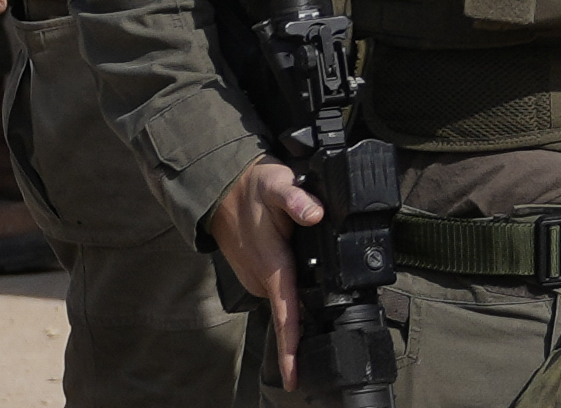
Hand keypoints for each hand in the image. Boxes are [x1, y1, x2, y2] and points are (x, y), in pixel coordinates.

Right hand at [209, 159, 322, 387]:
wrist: (223, 188)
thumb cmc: (253, 187)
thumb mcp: (277, 184)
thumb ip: (297, 198)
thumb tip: (314, 213)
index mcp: (273, 266)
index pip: (286, 315)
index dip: (290, 349)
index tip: (293, 377)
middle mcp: (264, 279)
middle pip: (293, 314)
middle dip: (309, 330)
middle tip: (337, 337)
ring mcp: (259, 278)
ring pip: (288, 302)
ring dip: (302, 312)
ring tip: (324, 324)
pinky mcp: (259, 274)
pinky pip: (281, 291)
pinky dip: (294, 296)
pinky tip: (308, 296)